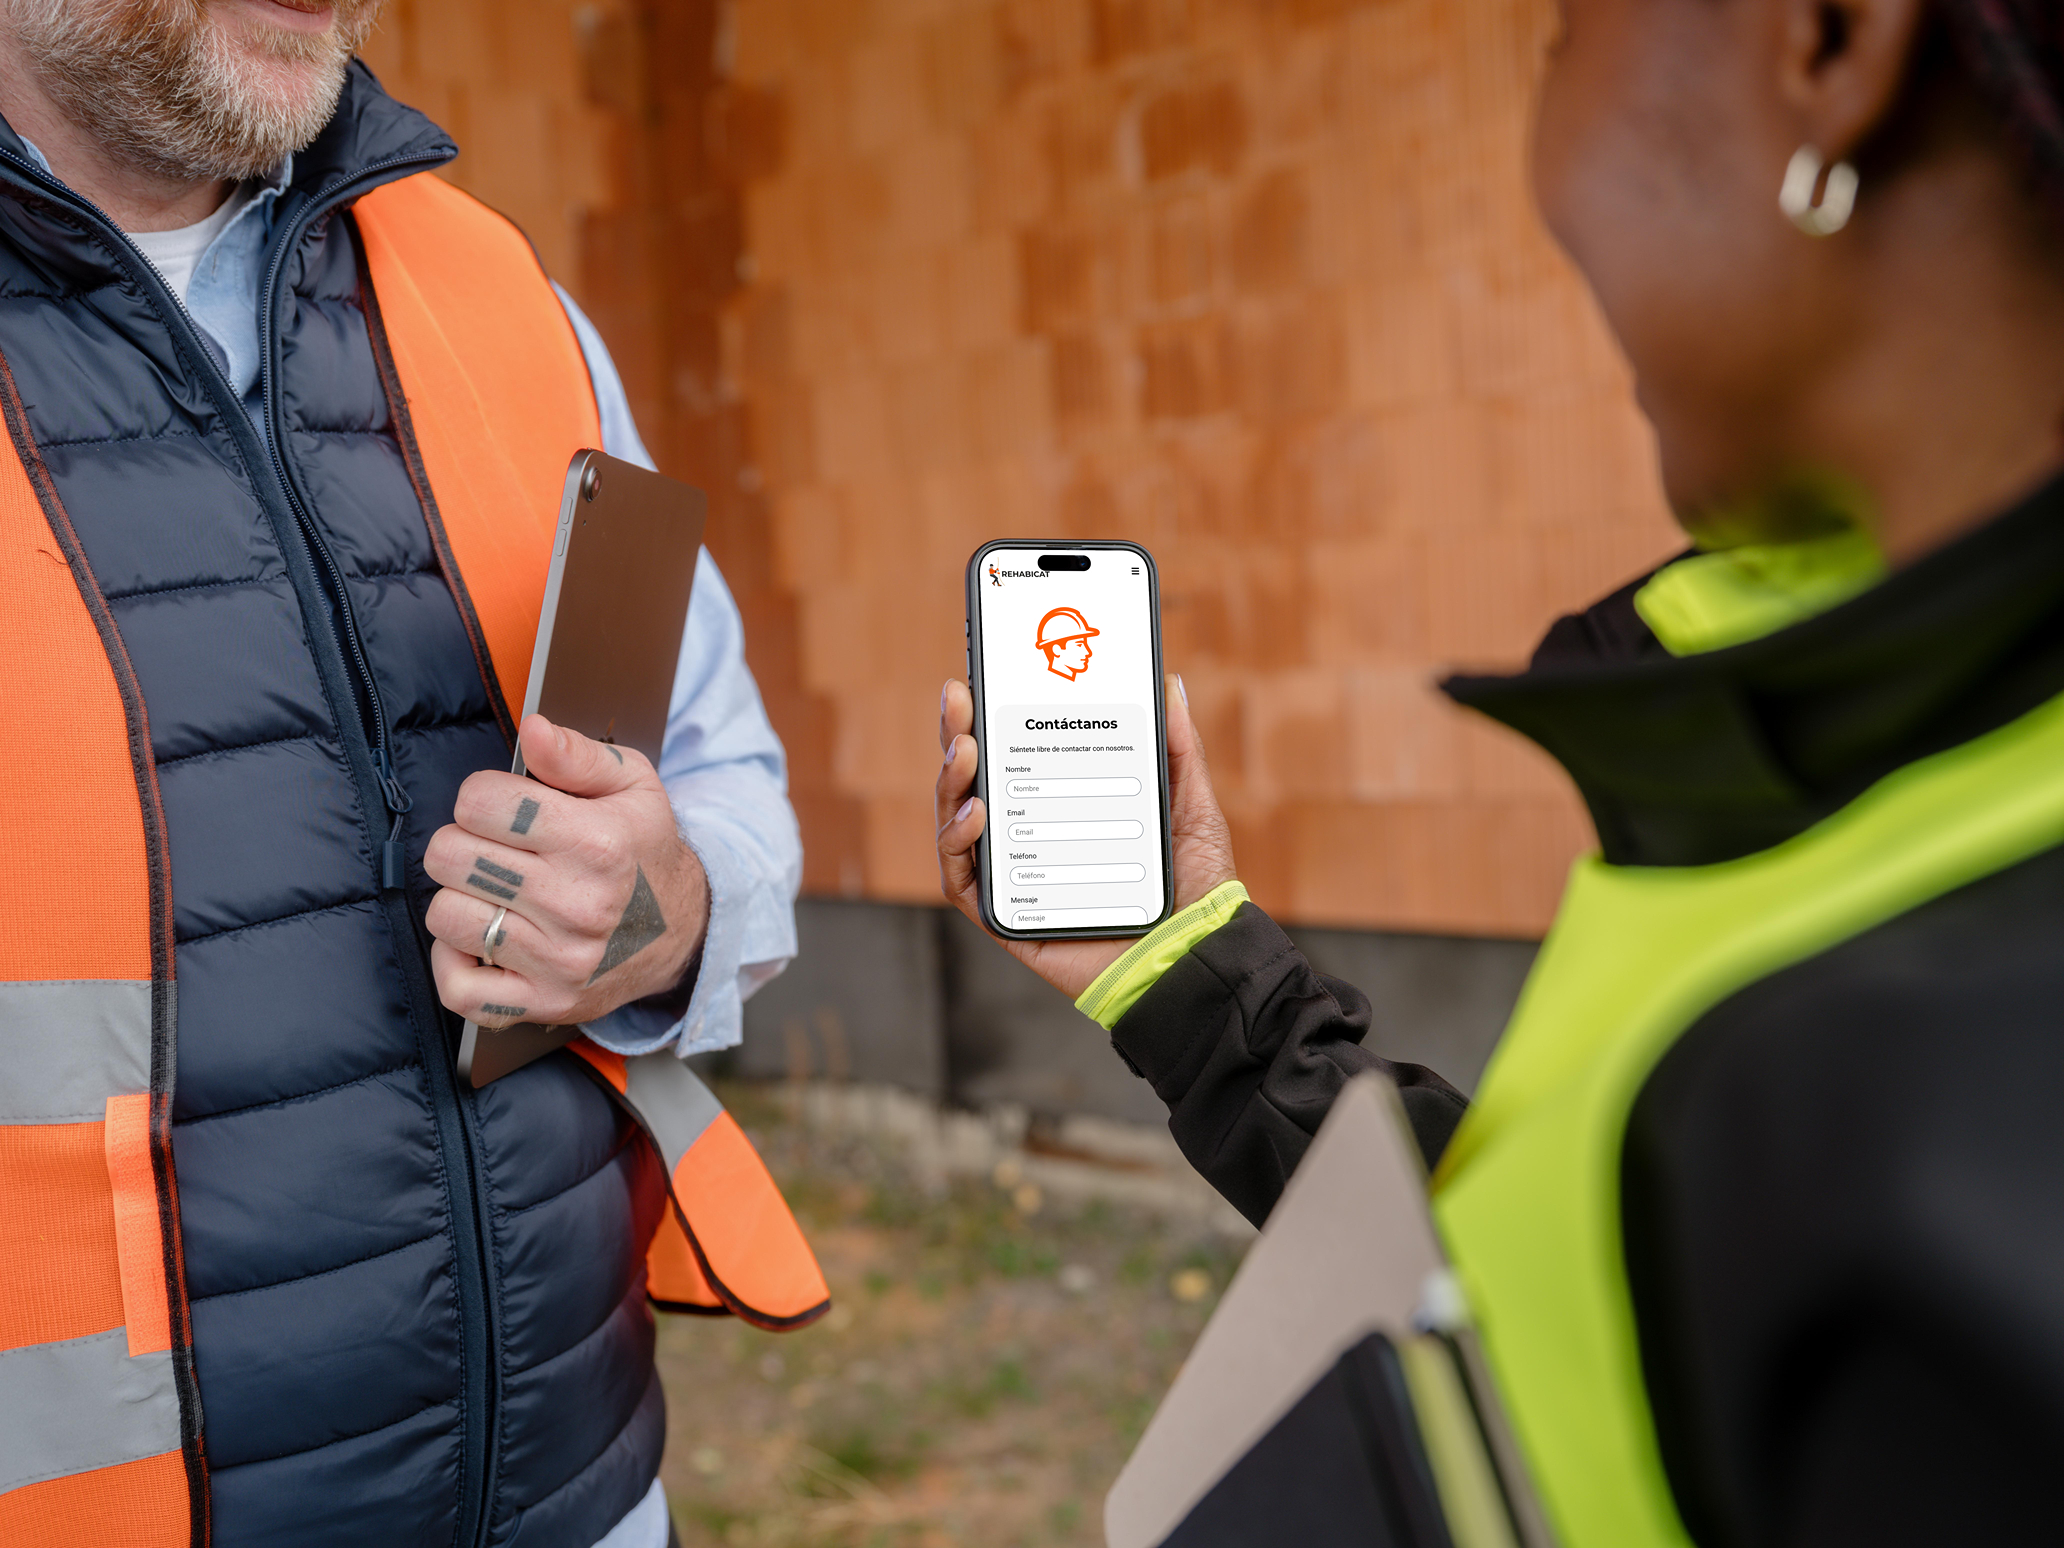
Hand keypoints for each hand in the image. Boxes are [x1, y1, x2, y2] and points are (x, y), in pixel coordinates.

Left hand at [424, 714, 709, 1028]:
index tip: (504, 808)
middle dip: (462, 842)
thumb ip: (577, 754)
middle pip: (449, 856)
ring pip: (446, 916)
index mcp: (597, 843)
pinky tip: (482, 940)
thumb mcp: (632, 785)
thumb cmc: (643, 850)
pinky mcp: (543, 1003)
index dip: (482, 796)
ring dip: (461, 899)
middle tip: (494, 850)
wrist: (683, 933)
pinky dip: (455, 962)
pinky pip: (458, 988)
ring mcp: (560, 961)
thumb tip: (533, 729)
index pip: (480, 801)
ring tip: (495, 894)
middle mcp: (578, 905)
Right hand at [936, 673, 1238, 1000]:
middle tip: (958, 698)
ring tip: (966, 748)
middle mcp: (1031, 838)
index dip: (987, 716)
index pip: (1013, 754)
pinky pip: (962, 880)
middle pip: (973, 781)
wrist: (1197, 957)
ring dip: (949, 781)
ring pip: (957, 822)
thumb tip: (1167, 683)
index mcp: (1063, 806)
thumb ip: (1178, 749)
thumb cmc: (1194, 889)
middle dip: (955, 734)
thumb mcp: (1190, 806)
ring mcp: (1015, 876)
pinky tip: (977, 813)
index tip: (979, 679)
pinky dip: (957, 843)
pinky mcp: (1007, 919)